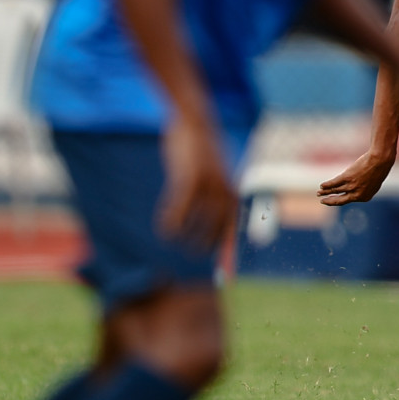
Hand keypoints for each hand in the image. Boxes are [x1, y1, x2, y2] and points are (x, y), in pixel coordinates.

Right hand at [158, 110, 236, 248]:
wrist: (196, 123)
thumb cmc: (204, 153)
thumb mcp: (217, 175)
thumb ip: (219, 197)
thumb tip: (221, 221)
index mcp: (233, 192)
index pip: (233, 230)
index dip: (229, 253)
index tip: (227, 276)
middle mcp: (224, 191)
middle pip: (216, 230)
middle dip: (204, 246)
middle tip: (191, 253)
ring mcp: (208, 185)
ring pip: (196, 221)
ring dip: (185, 235)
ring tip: (175, 239)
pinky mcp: (190, 177)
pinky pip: (179, 208)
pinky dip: (171, 222)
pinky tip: (165, 230)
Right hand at [318, 150, 394, 205]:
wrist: (381, 160)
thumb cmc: (379, 169)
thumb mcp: (373, 182)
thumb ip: (365, 188)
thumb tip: (357, 189)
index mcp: (364, 197)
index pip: (349, 200)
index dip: (339, 200)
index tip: (334, 199)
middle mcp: (357, 194)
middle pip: (339, 200)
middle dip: (330, 201)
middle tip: (323, 201)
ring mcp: (352, 186)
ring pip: (335, 191)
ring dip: (325, 192)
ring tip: (319, 193)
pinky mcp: (347, 178)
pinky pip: (334, 183)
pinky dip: (327, 185)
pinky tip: (322, 185)